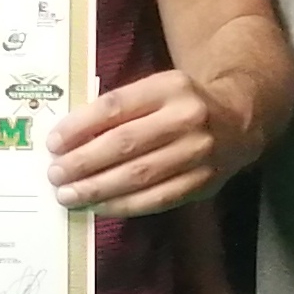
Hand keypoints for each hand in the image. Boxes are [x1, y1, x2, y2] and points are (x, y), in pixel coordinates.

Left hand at [46, 71, 226, 216]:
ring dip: (98, 188)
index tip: (54, 142)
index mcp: (170, 86)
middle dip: (84, 162)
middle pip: (126, 144)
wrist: (239, 119)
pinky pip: (157, 198)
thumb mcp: (155, 90)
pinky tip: (99, 206)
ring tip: (68, 195)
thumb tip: (68, 139)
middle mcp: (187, 118)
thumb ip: (119, 109)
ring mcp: (199, 153)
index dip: (81, 126)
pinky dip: (124, 205)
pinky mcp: (204, 183)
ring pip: (140, 176)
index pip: (116, 106)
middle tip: (55, 173)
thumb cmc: (180, 104)